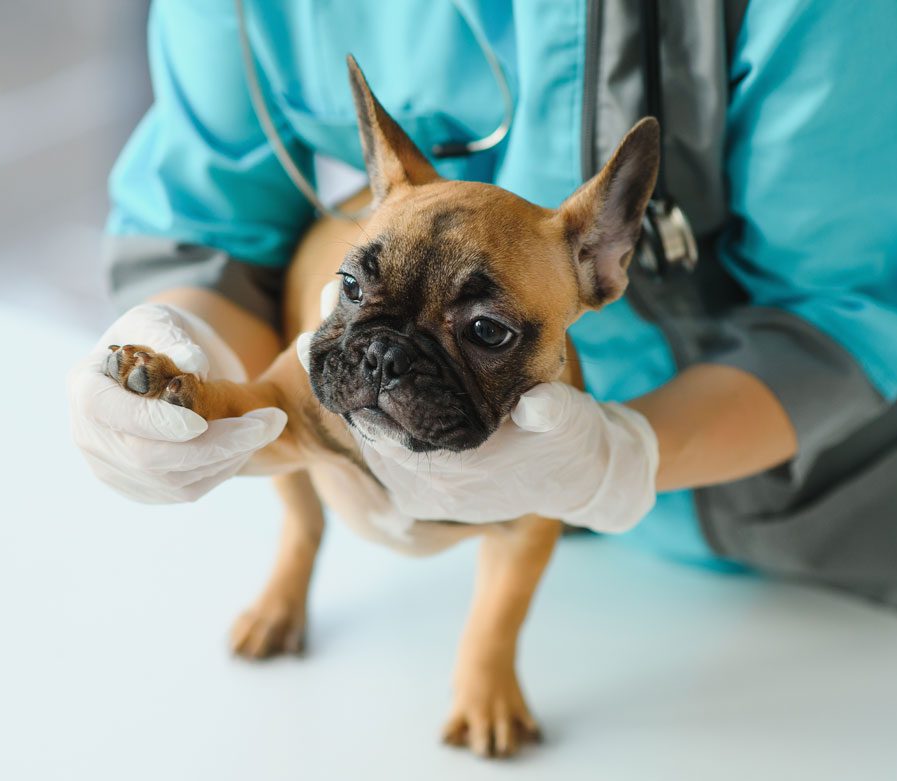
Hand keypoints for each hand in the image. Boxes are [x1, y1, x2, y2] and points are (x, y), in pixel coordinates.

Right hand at [68, 304, 286, 502]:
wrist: (165, 367)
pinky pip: (186, 491)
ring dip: (228, 457)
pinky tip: (246, 444)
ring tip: (266, 426)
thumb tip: (194, 365)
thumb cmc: (161, 337)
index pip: (110, 413)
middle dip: (214, 443)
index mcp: (85, 387)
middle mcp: (91, 436)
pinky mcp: (143, 489)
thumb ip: (172, 337)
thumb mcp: (162, 320)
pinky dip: (222, 470)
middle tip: (268, 422)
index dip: (154, 423)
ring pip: (173, 481)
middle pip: (147, 457)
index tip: (200, 422)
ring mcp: (115, 469)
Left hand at [296, 330, 656, 531]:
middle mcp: (427, 490)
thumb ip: (552, 413)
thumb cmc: (570, 443)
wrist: (577, 480)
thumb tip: (539, 407)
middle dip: (342, 377)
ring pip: (369, 434)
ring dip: (349, 391)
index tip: (325, 338)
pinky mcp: (423, 483)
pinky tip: (356, 366)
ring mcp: (421, 490)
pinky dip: (366, 406)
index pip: (384, 430)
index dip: (355, 384)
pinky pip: (382, 441)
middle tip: (319, 321)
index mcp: (454, 474)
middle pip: (365, 428)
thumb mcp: (569, 422)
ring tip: (325, 336)